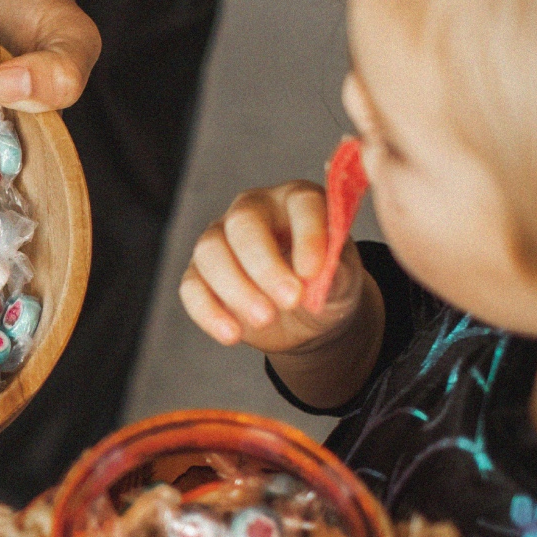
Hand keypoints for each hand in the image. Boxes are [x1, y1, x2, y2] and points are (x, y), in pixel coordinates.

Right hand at [181, 181, 366, 352]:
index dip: (308, 235)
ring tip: (265, 321)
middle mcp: (255, 210)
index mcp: (298, 200)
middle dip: (265, 265)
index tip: (314, 273)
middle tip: (289, 301)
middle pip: (244, 223)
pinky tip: (233, 335)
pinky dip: (209, 312)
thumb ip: (337, 273)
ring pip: (210, 251)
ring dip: (236, 289)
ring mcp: (222, 238)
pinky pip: (192, 286)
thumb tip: (318, 276)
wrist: (305, 316)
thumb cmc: (328, 285)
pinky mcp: (200, 273)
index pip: (301, 204)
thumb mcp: (344, 280)